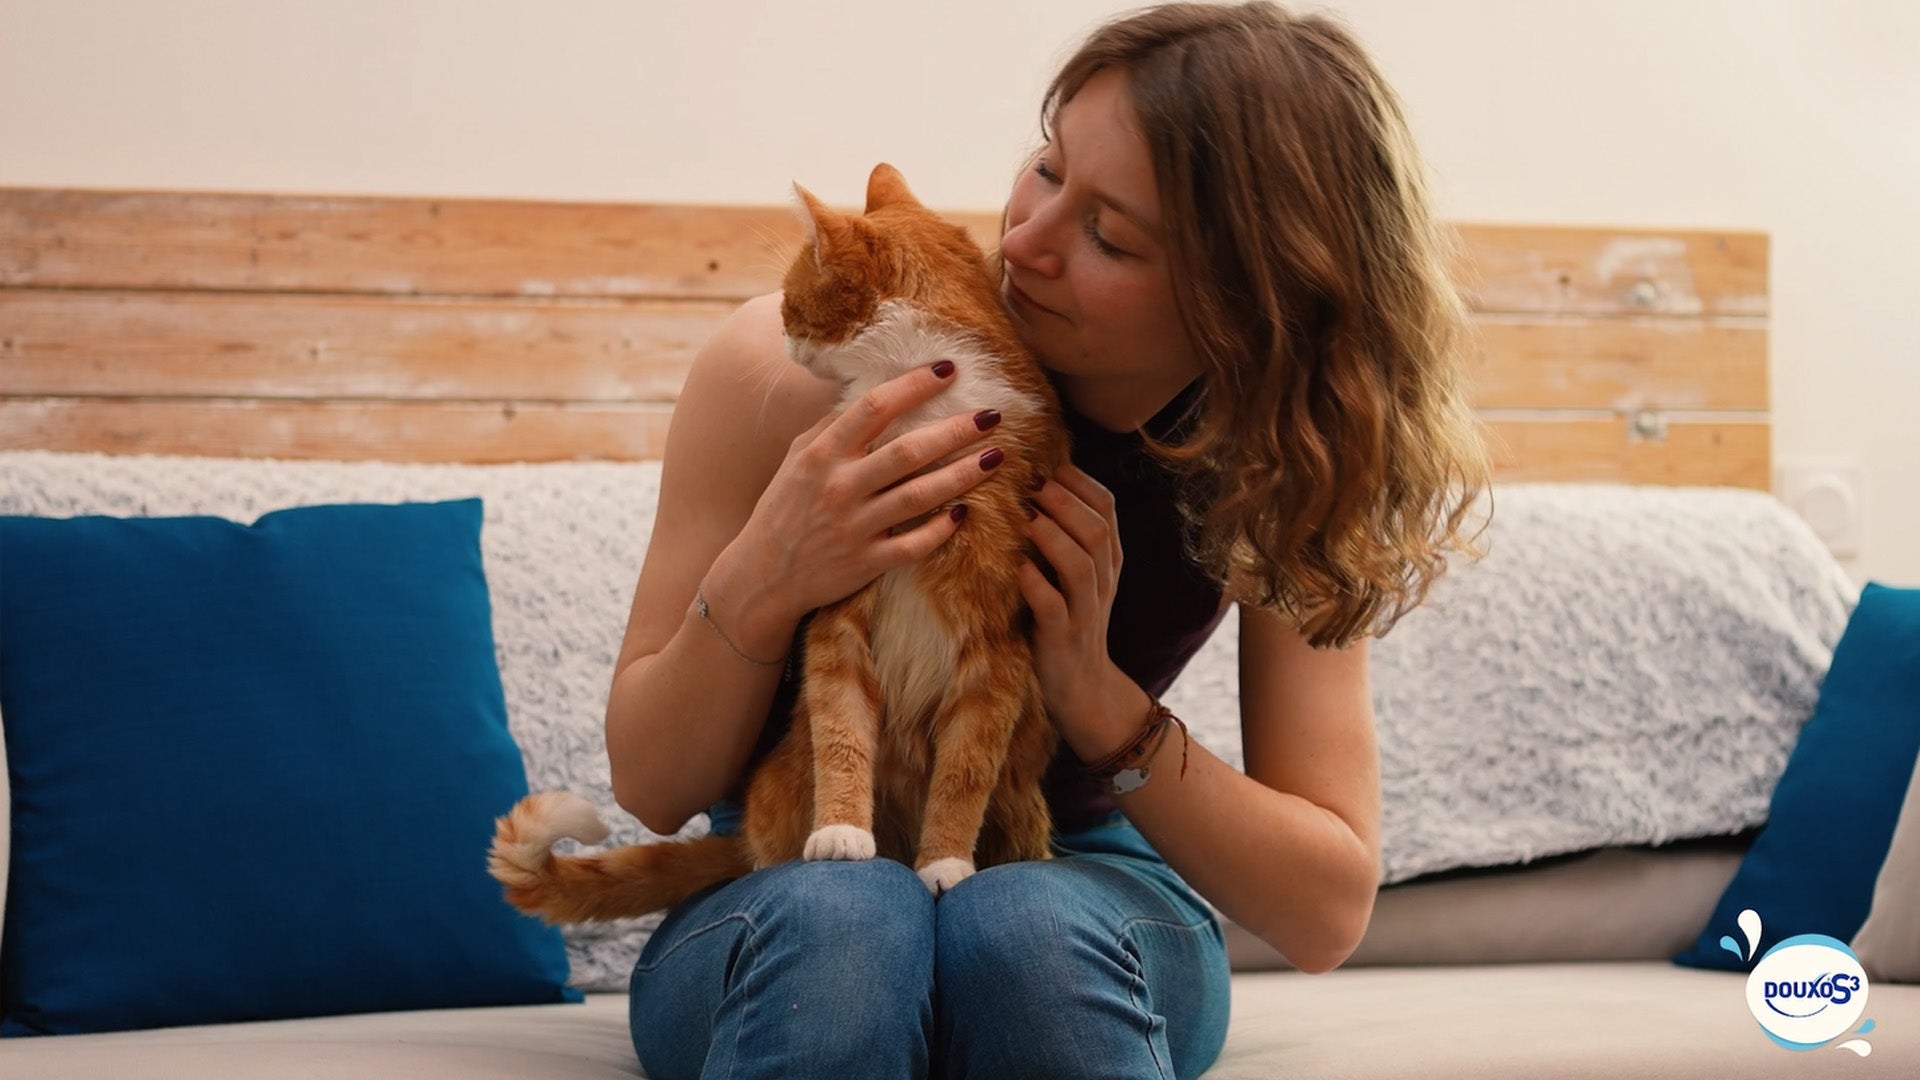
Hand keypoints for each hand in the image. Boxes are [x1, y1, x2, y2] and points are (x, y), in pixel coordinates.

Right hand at [736, 361, 1004, 623]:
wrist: (762, 577)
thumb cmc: (784, 509)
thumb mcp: (797, 459)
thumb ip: (832, 428)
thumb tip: (875, 396)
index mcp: (822, 454)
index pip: (873, 408)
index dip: (913, 386)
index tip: (948, 369)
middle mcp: (840, 486)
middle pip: (907, 451)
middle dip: (955, 431)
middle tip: (994, 414)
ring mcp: (854, 527)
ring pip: (918, 496)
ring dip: (961, 475)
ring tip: (996, 457)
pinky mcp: (866, 562)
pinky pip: (913, 545)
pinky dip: (940, 529)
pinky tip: (964, 512)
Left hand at [1017, 464, 1143, 755]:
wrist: (1082, 687)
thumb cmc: (1067, 618)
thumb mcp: (1074, 574)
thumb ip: (1064, 534)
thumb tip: (1031, 482)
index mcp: (1107, 559)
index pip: (1106, 507)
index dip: (1078, 481)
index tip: (1046, 463)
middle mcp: (1103, 580)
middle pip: (1096, 529)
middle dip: (1064, 501)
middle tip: (1032, 482)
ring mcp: (1085, 610)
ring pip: (1081, 564)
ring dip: (1051, 535)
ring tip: (1025, 516)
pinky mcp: (1062, 637)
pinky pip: (1053, 605)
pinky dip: (1035, 583)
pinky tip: (1016, 567)